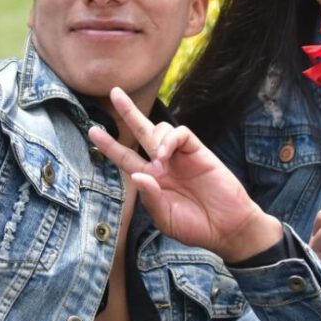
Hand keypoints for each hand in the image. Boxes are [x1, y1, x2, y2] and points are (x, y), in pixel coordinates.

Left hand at [88, 87, 282, 262]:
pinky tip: (167, 153)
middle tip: (114, 92)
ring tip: (160, 162)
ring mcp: (180, 156)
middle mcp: (163, 163)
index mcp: (152, 180)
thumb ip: (151, 198)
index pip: (126, 157)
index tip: (93, 131)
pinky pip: (181, 134)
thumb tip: (138, 175)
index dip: (109, 145)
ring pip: (160, 129)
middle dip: (128, 112)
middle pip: (141, 131)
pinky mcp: (198, 151)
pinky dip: (171, 139)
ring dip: (155, 139)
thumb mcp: (166, 219)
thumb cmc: (195, 227)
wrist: (227, 228)